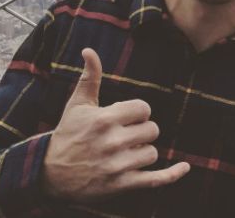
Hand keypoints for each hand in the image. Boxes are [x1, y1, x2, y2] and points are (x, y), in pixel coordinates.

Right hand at [41, 48, 189, 201]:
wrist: (49, 173)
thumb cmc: (68, 134)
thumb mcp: (77, 105)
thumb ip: (90, 77)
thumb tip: (89, 50)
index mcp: (104, 119)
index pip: (144, 109)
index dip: (138, 113)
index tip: (127, 118)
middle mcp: (112, 141)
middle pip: (152, 130)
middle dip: (142, 131)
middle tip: (126, 136)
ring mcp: (117, 165)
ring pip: (152, 152)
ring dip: (143, 152)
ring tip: (126, 152)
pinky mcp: (121, 184)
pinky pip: (156, 179)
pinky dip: (172, 175)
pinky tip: (184, 168)